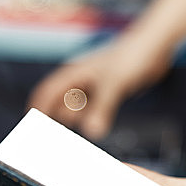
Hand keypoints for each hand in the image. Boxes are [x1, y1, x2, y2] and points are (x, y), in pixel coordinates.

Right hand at [27, 35, 171, 139]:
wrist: (154, 46)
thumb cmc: (132, 57)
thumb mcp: (115, 84)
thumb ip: (102, 108)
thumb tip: (91, 133)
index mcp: (73, 73)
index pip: (45, 93)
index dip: (36, 111)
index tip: (32, 131)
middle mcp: (77, 79)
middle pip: (56, 104)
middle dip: (55, 120)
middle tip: (53, 139)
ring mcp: (90, 85)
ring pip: (73, 108)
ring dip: (75, 119)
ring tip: (83, 126)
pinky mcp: (102, 91)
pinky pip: (88, 108)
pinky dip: (88, 118)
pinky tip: (95, 124)